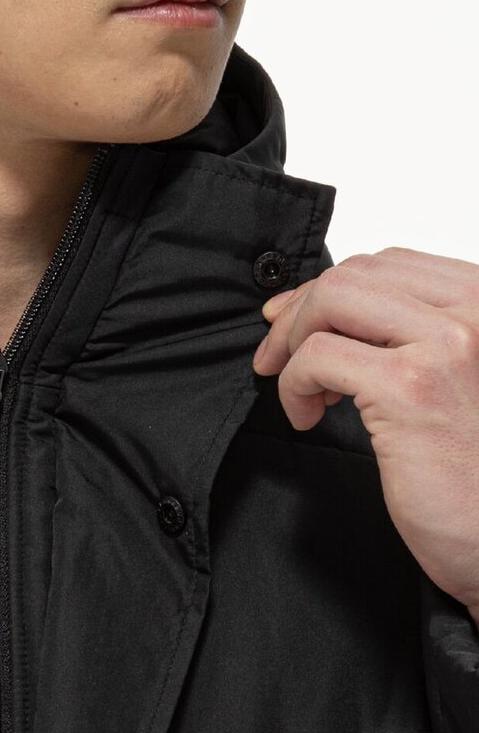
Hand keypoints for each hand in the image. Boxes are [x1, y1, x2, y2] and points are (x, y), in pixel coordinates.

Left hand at [252, 247, 478, 617]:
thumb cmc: (471, 469)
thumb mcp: (447, 378)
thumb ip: (401, 334)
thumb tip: (313, 303)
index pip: (388, 263)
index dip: (325, 289)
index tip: (291, 321)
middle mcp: (477, 312)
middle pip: (354, 275)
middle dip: (299, 312)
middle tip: (274, 356)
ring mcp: (449, 344)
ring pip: (332, 300)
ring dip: (292, 342)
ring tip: (299, 389)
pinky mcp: (412, 387)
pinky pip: (317, 356)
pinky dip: (294, 384)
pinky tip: (307, 418)